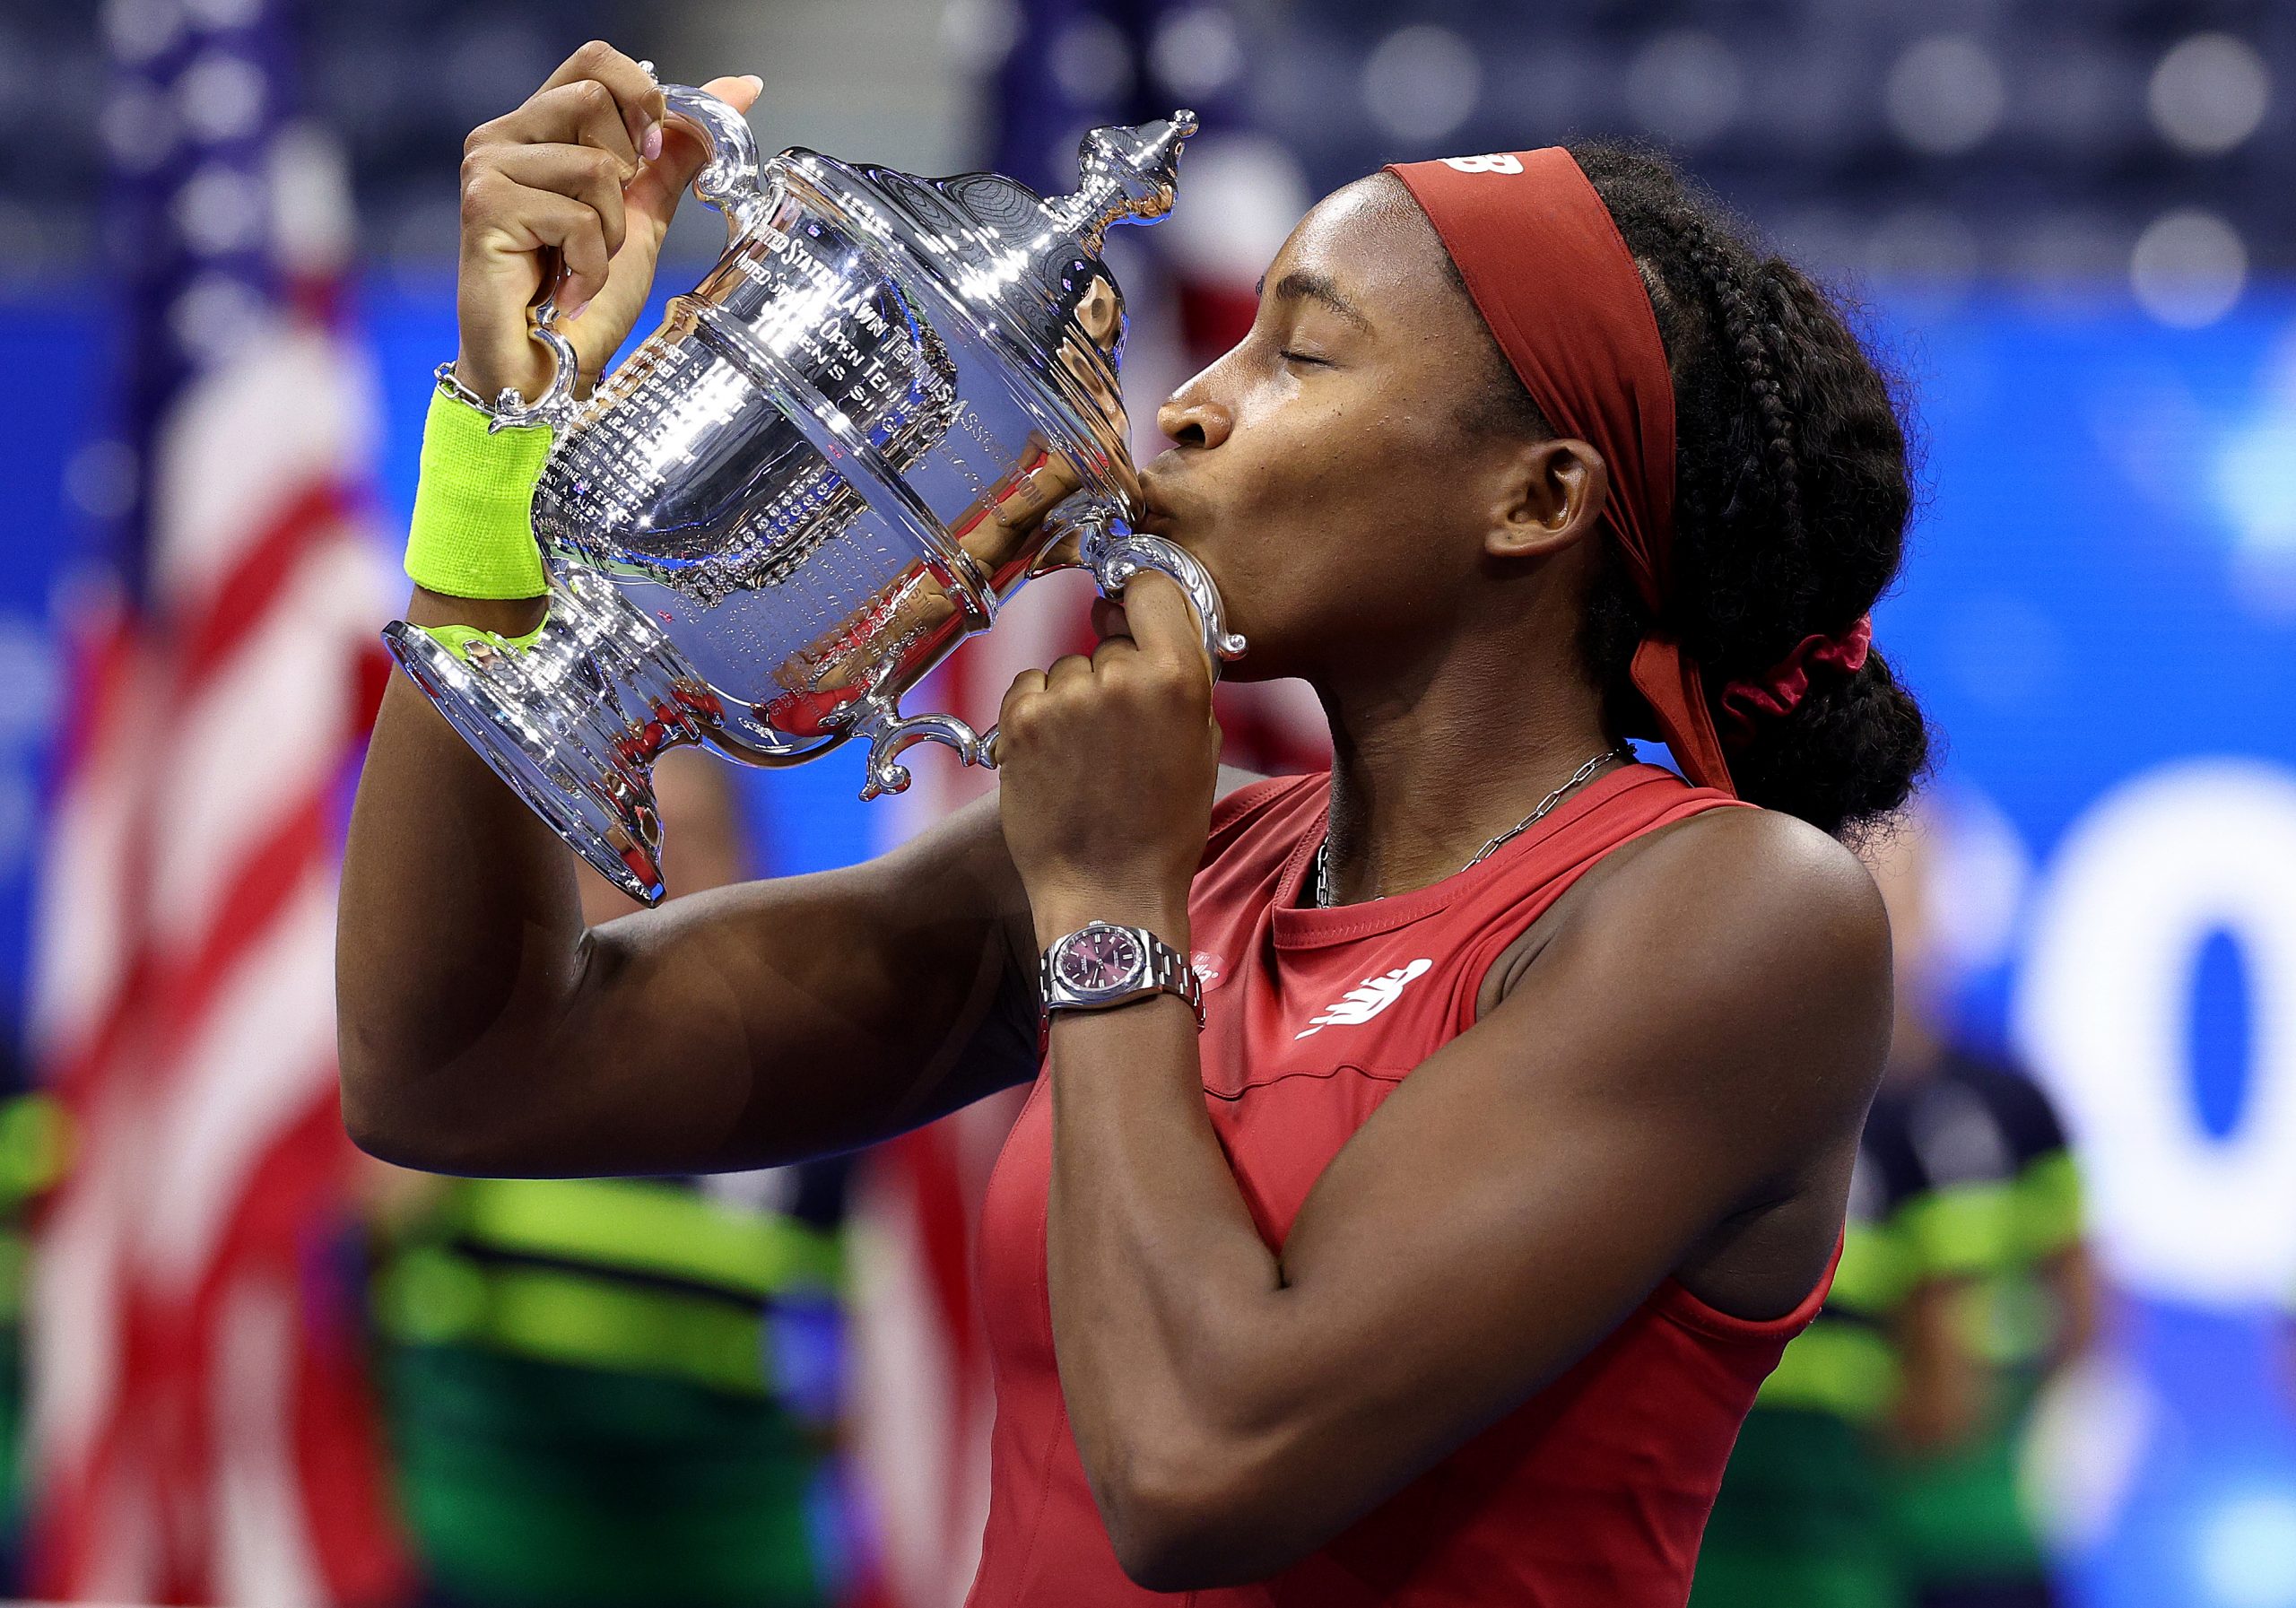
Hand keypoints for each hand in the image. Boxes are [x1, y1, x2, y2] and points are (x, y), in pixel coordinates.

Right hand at [455, 41, 762, 405]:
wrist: (545, 367)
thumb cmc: (584, 296)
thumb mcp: (643, 212)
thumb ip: (678, 150)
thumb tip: (741, 87)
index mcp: (537, 128)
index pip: (595, 59)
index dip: (640, 97)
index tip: (651, 153)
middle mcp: (502, 136)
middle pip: (596, 99)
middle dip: (626, 177)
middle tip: (601, 228)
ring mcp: (487, 168)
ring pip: (596, 166)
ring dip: (611, 232)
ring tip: (582, 266)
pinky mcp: (485, 207)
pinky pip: (577, 217)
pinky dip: (591, 265)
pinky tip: (567, 290)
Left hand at [997, 574, 1220, 945]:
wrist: (1108, 891)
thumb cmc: (1162, 829)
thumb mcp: (1202, 748)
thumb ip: (1185, 682)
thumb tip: (1154, 630)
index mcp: (1177, 678)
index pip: (1152, 590)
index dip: (1142, 601)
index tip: (1134, 614)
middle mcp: (1120, 677)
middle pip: (1110, 643)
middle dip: (1114, 675)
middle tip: (1118, 734)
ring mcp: (1065, 697)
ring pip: (1068, 669)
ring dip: (1074, 700)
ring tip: (1085, 758)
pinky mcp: (1021, 720)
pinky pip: (1029, 688)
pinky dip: (1038, 714)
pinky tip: (1056, 759)